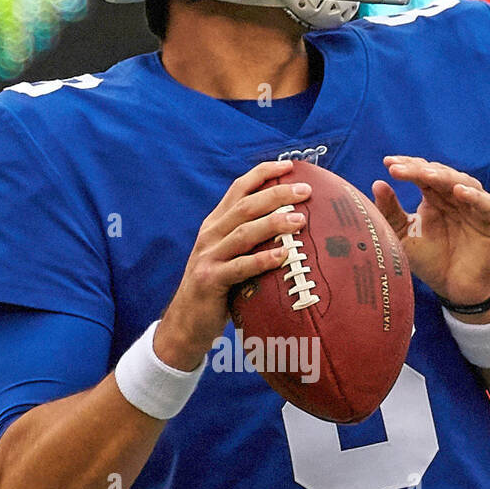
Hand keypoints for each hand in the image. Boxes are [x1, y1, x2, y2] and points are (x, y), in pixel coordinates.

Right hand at [155, 160, 310, 369]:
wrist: (184, 323)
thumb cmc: (217, 289)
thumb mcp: (228, 256)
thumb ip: (248, 239)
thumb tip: (288, 225)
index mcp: (215, 224)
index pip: (238, 188)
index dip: (263, 173)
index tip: (289, 165)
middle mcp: (210, 234)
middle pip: (245, 205)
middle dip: (276, 194)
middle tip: (305, 191)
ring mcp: (209, 256)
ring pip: (244, 232)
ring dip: (274, 223)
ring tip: (300, 220)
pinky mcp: (211, 280)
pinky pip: (240, 267)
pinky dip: (263, 259)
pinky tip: (284, 255)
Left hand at [373, 156, 489, 305]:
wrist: (456, 289)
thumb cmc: (431, 261)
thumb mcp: (404, 236)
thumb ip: (391, 213)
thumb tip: (377, 184)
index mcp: (435, 197)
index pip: (422, 174)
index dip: (407, 167)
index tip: (388, 163)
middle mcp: (456, 196)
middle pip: (440, 175)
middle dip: (420, 170)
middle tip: (400, 168)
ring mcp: (476, 206)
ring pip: (464, 183)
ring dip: (445, 177)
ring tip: (426, 174)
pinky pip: (485, 204)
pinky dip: (474, 197)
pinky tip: (459, 192)